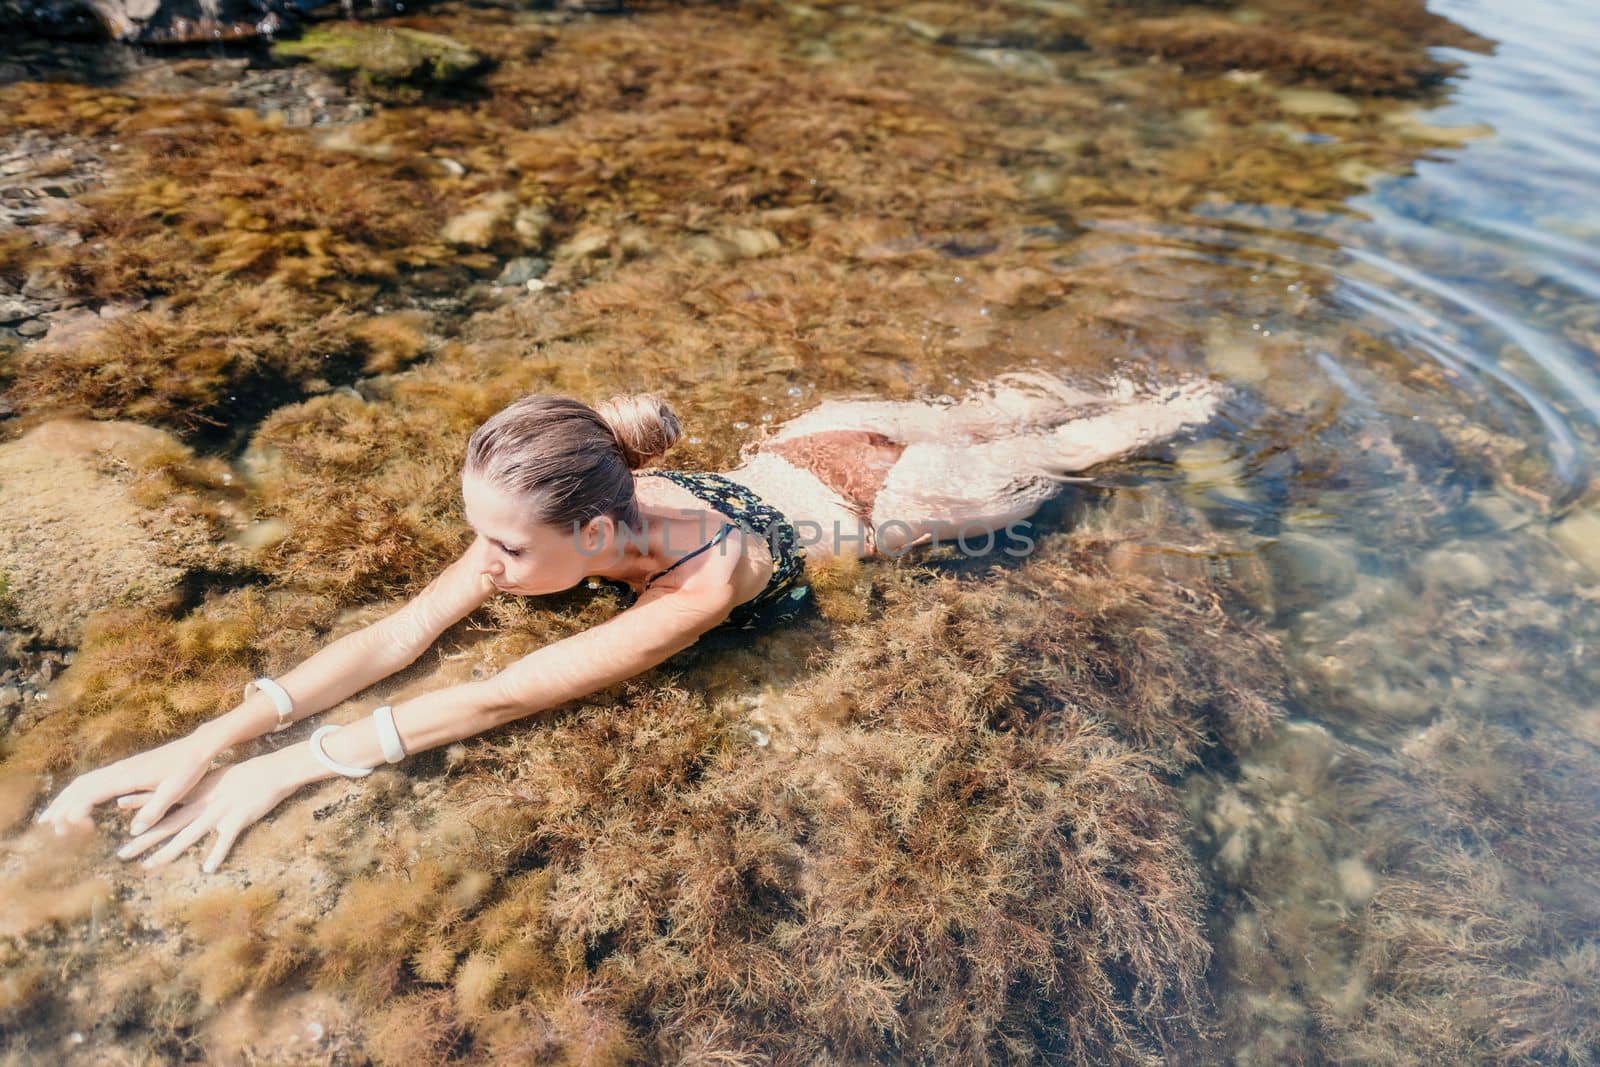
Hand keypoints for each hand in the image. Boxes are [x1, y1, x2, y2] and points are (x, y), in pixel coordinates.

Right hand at [34, 730, 225, 837]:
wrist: (197, 747)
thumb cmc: (188, 769)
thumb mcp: (176, 791)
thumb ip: (155, 809)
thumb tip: (133, 831)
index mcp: (126, 776)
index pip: (90, 794)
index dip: (76, 812)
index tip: (74, 830)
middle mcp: (118, 771)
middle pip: (79, 788)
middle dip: (61, 808)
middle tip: (49, 830)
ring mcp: (119, 769)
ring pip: (83, 782)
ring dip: (64, 799)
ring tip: (49, 818)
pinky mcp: (124, 770)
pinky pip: (93, 781)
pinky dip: (77, 792)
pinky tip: (75, 803)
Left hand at [113, 756, 297, 873]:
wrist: (273, 771)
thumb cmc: (246, 775)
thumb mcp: (217, 778)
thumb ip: (200, 789)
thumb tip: (185, 797)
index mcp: (198, 792)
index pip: (165, 799)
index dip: (142, 803)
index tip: (117, 805)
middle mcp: (203, 803)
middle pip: (168, 824)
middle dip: (144, 840)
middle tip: (121, 854)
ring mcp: (219, 812)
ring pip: (188, 835)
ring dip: (168, 852)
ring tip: (149, 866)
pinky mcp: (237, 820)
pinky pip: (224, 841)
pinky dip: (216, 855)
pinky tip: (207, 869)